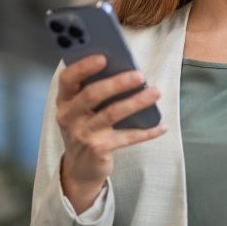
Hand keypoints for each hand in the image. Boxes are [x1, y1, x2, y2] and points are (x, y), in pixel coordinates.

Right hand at [56, 54, 166, 210]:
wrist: (80, 168)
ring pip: (112, 113)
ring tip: (156, 92)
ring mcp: (83, 134)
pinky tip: (162, 126)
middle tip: (139, 75)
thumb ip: (94, 91)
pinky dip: (147, 131)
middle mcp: (69, 117)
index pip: (68, 79)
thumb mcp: (82, 111)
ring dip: (136, 101)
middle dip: (117, 83)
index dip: (83, 66)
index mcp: (64, 101)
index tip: (103, 57)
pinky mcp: (98, 150)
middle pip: (92, 95)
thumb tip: (125, 69)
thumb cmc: (86, 129)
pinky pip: (127, 137)